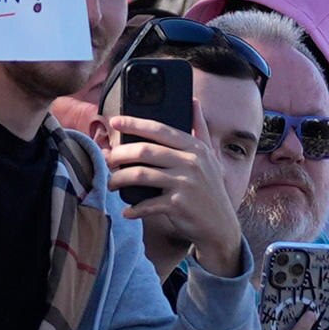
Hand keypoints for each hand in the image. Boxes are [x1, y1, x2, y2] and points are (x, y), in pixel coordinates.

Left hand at [104, 111, 243, 273]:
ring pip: (140, 175)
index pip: (160, 130)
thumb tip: (193, 102)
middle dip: (119, 154)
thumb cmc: (211, 189)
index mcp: (195, 148)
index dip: (135, 124)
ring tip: (111, 183)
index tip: (115, 122)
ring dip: (119, 179)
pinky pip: (146, 204)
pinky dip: (133, 209)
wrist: (221, 227)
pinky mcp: (178, 205)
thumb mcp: (211, 157)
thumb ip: (200, 129)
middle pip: (145, 151)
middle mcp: (191, 163)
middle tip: (107, 159)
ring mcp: (184, 184)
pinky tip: (127, 211)